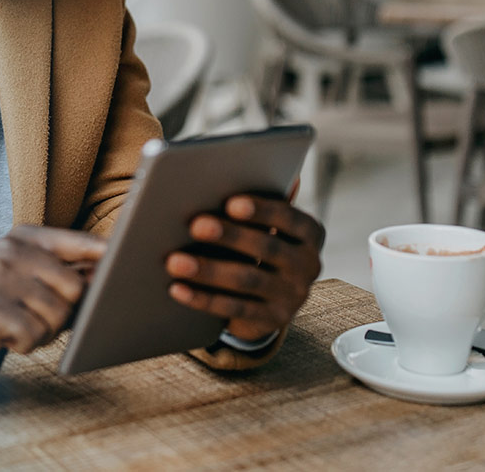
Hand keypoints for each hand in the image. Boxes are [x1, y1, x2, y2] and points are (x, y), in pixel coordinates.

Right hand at [0, 226, 106, 371]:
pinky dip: (26, 344)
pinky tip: (9, 336)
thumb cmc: (8, 301)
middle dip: (65, 313)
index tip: (126, 258)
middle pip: (75, 288)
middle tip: (39, 315)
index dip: (106, 254)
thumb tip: (108, 275)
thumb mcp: (34, 277)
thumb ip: (69, 271)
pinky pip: (33, 333)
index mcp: (27, 237)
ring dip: (44, 332)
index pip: (79, 242)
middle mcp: (10, 250)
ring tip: (22, 324)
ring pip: (56, 315)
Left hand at [166, 194, 324, 341]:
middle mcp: (309, 265)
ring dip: (209, 270)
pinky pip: (234, 309)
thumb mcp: (266, 227)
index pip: (290, 218)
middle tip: (195, 225)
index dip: (262, 210)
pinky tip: (177, 288)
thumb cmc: (257, 247)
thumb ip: (260, 203)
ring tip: (174, 261)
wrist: (269, 300)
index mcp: (310, 234)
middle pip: (267, 248)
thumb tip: (253, 164)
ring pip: (248, 280)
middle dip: (230, 236)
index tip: (231, 203)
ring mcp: (293, 296)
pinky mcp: (273, 320)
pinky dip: (203, 298)